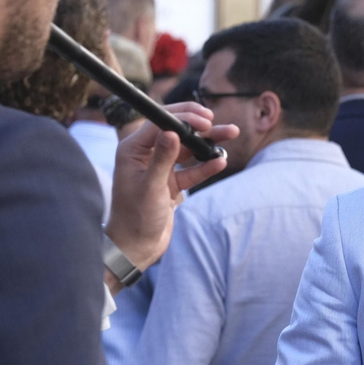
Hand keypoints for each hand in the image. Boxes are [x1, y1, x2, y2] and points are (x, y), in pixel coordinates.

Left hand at [106, 102, 236, 272]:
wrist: (135, 247)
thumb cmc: (135, 218)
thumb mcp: (150, 187)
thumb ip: (162, 159)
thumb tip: (172, 132)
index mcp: (133, 151)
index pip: (160, 123)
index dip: (183, 117)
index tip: (204, 119)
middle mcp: (146, 156)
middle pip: (176, 132)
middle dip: (198, 126)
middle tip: (218, 123)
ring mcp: (160, 169)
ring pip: (187, 149)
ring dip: (207, 143)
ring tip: (230, 135)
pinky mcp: (171, 183)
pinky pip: (192, 170)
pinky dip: (206, 165)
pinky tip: (220, 160)